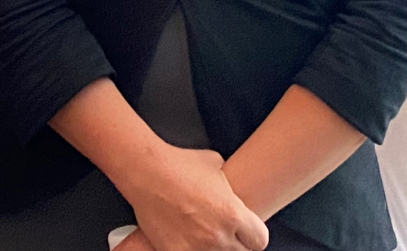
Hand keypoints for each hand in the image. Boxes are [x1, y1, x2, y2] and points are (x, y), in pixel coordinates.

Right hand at [116, 144, 268, 250]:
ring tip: (204, 235)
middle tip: (224, 232)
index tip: (246, 231)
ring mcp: (196, 248)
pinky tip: (188, 239)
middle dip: (236, 243)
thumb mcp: (216, 165)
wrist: (147, 172)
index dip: (253, 234)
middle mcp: (218, 236)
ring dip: (215, 248)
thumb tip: (233, 188)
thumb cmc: (180, 164)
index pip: (260, 241)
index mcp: (233, 214)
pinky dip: (192, 249)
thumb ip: (230, 184)